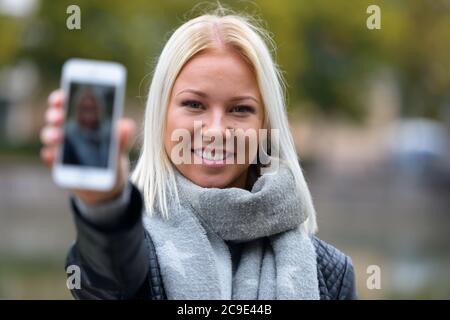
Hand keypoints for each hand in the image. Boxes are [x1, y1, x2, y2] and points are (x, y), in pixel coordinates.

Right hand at [40, 89, 135, 204]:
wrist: (108, 183)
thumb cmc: (112, 157)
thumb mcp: (120, 146)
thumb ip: (123, 136)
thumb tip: (126, 126)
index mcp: (82, 120)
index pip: (68, 102)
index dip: (62, 97)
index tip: (62, 96)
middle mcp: (68, 130)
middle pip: (54, 117)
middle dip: (54, 114)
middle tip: (60, 117)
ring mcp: (61, 147)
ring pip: (49, 135)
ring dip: (51, 134)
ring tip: (59, 137)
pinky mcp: (58, 165)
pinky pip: (49, 158)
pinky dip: (49, 156)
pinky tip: (52, 156)